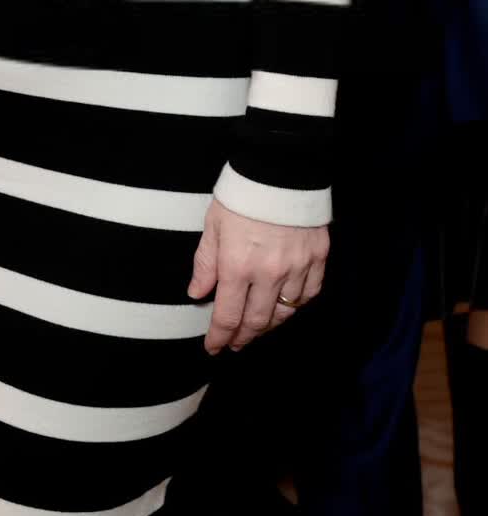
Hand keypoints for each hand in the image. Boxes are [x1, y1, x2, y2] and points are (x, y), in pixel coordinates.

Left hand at [188, 199, 327, 354]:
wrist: (280, 167)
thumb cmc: (241, 195)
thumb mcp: (213, 226)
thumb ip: (205, 263)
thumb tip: (197, 294)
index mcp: (237, 265)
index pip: (228, 315)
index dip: (219, 337)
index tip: (213, 348)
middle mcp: (269, 273)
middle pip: (258, 321)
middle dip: (243, 337)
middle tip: (235, 344)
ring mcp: (297, 268)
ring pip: (285, 313)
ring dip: (269, 326)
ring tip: (257, 329)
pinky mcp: (318, 258)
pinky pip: (308, 295)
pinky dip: (296, 306)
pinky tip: (285, 307)